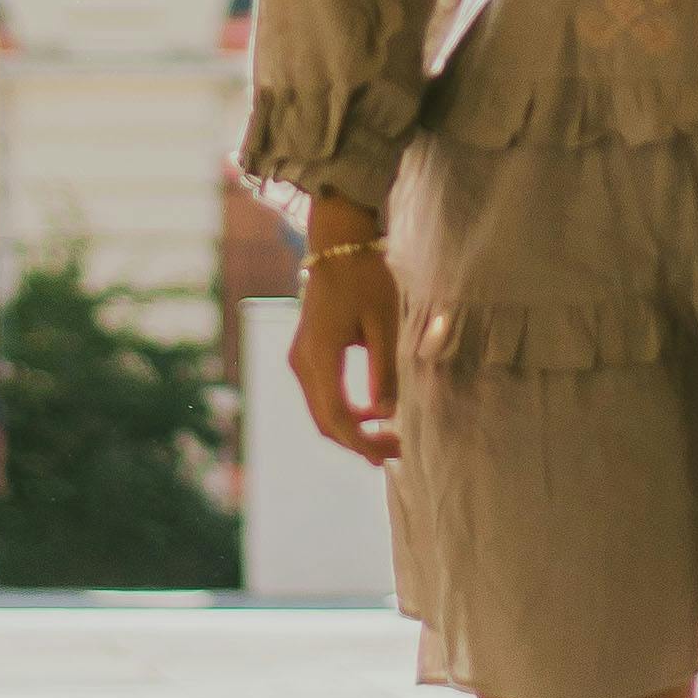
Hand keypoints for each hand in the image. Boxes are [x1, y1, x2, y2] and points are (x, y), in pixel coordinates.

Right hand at [292, 229, 404, 466]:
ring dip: (352, 429)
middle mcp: (302, 362)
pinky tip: (371, 413)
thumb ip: (384, 369)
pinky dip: (344, 412)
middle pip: (325, 422)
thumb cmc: (365, 278)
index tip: (393, 453)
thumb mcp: (384, 322)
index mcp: (319, 356)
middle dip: (360, 442)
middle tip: (397, 452)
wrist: (338, 244)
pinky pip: (321, 395)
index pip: (337, 417)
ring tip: (389, 436)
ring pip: (321, 412)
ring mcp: (300, 358)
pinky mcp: (306, 354)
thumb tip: (386, 413)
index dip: (363, 442)